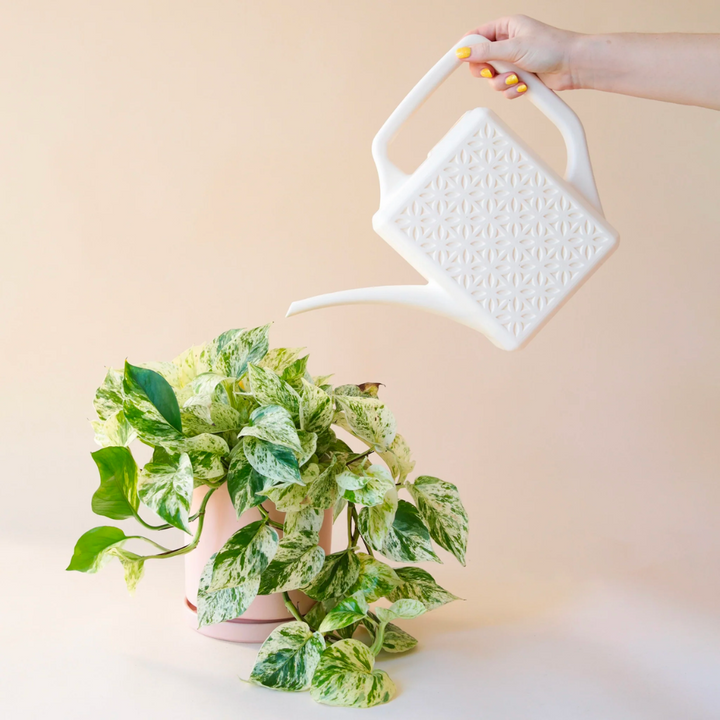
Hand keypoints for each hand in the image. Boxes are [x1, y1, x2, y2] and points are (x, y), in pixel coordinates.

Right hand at [456, 15, 582, 98]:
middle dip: (487, 72)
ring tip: (516, 79)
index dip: (466, 50)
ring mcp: (514, 62)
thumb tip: (463, 53)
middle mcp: (508, 44)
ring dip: (502, 83)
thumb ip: (486, 53)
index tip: (456, 61)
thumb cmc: (552, 47)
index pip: (476, 37)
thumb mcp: (514, 48)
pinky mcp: (520, 78)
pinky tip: (524, 85)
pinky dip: (512, 90)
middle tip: (493, 72)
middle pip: (481, 61)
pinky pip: (504, 88)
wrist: (573, 65)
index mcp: (506, 27)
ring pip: (492, 79)